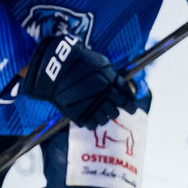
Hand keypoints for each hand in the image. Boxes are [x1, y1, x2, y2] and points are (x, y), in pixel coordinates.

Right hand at [22, 34, 137, 128]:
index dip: (130, 105)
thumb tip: (123, 88)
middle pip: (115, 112)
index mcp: (110, 84)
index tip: (132, 108)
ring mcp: (89, 106)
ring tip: (100, 114)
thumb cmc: (81, 62)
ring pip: (104, 120)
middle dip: (115, 111)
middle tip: (113, 110)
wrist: (56, 67)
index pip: (126, 99)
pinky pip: (90, 125)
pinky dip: (92, 122)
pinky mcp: (77, 114)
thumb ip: (114, 77)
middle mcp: (102, 97)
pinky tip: (90, 118)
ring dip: (104, 117)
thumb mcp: (103, 64)